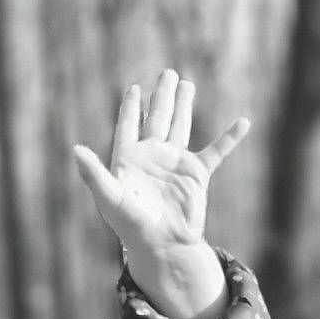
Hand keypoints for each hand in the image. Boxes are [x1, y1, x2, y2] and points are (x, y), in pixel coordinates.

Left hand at [73, 70, 248, 297]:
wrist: (163, 246)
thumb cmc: (131, 226)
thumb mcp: (109, 198)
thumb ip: (93, 173)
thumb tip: (76, 149)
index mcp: (129, 159)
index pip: (128, 126)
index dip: (131, 107)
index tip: (133, 89)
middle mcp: (153, 157)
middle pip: (157, 118)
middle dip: (161, 96)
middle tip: (167, 73)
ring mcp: (176, 163)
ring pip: (180, 126)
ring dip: (184, 105)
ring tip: (186, 84)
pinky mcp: (197, 174)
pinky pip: (216, 151)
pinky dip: (229, 138)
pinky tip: (243, 123)